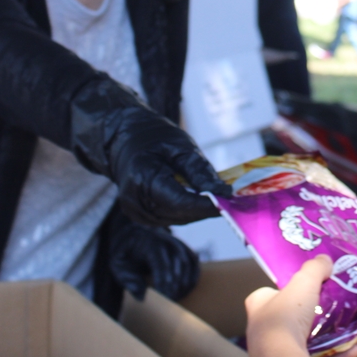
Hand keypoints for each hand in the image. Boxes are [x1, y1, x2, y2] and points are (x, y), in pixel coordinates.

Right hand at [69, 78, 231, 226]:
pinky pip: (170, 218)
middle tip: (232, 200)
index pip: (179, 202)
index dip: (206, 205)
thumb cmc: (153, 138)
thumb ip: (200, 172)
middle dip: (206, 208)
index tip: (229, 202)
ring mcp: (136, 211)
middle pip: (180, 213)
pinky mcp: (141, 216)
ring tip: (217, 197)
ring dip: (198, 211)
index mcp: (142, 178)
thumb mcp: (181, 146)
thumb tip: (223, 193)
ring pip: (177, 219)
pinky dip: (187, 211)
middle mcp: (136, 201)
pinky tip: (198, 199)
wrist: (124, 140)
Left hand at [108, 215, 199, 301]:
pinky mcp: (183, 247)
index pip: (162, 264)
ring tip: (177, 298)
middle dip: (176, 285)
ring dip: (185, 283)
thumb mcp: (117, 264)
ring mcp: (177, 243)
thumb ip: (127, 279)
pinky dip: (193, 277)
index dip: (165, 283)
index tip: (163, 298)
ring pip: (189, 263)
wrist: (132, 232)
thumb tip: (142, 296)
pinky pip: (194, 262)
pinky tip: (186, 289)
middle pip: (179, 264)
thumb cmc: (124, 251)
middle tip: (170, 301)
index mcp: (150, 243)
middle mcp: (167, 240)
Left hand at [245, 255, 356, 356]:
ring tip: (345, 328)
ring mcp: (273, 354)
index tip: (302, 288)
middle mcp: (261, 332)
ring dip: (324, 336)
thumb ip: (315, 268)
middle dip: (308, 314)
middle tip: (327, 308)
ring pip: (301, 342)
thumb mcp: (304, 283)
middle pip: (286, 319)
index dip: (283, 289)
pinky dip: (334, 354)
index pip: (265, 294)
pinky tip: (351, 348)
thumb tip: (325, 259)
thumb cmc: (286, 318)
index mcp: (258, 308)